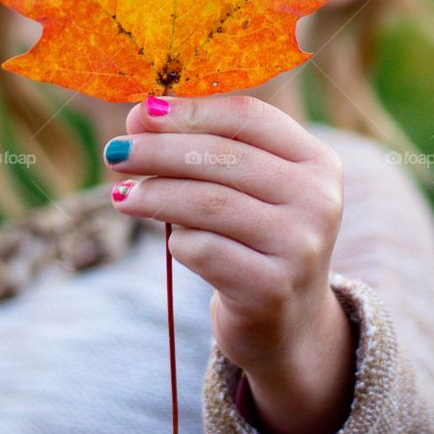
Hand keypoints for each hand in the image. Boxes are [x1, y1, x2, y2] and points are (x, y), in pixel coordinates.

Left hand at [103, 94, 357, 433]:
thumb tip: (139, 117)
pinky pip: (205, 249)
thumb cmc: (255, 236)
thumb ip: (204, 146)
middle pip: (222, 156)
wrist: (288, 323)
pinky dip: (177, 240)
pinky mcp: (272, 290)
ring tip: (122, 195)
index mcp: (317, 161)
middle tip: (116, 151)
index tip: (143, 111)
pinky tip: (170, 240)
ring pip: (208, 202)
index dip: (191, 110)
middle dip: (159, 150)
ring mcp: (299, 247)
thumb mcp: (248, 186)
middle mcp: (318, 200)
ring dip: (155, 194)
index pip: (249, 116)